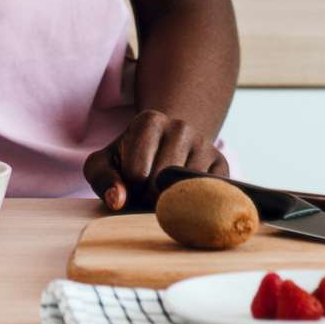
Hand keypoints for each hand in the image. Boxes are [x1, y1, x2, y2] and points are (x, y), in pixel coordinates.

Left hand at [83, 109, 227, 211]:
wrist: (166, 147)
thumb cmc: (128, 159)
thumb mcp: (104, 163)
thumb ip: (102, 179)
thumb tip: (118, 200)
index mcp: (149, 120)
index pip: (137, 173)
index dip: (130, 189)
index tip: (132, 183)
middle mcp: (181, 126)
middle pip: (161, 183)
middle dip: (149, 198)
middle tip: (147, 193)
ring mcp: (205, 144)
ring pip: (187, 190)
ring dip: (173, 202)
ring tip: (164, 193)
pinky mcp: (222, 164)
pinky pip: (210, 193)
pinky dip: (196, 203)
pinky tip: (184, 196)